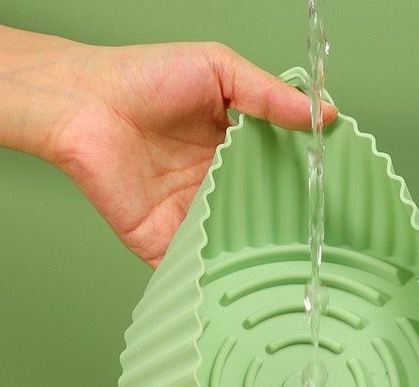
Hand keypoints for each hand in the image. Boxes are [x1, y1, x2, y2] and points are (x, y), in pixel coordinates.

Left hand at [46, 43, 336, 266]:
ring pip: (234, 247)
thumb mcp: (219, 70)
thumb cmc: (143, 79)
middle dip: (285, 229)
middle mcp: (214, 187)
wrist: (85, 106)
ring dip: (257, 259)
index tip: (333, 195)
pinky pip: (197, 268)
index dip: (302, 185)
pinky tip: (243, 285)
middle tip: (319, 238)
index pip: (277, 176)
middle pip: (260, 216)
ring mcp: (191, 219)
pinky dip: (215, 280)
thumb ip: (270, 95)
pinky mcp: (165, 243)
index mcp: (231, 150)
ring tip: (293, 269)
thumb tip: (323, 114)